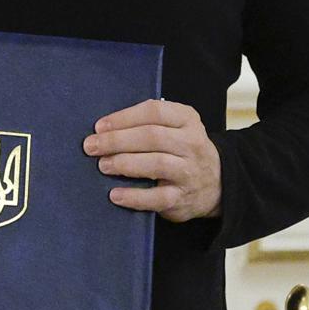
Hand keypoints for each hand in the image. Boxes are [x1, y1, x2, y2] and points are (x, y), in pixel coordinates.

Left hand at [86, 98, 221, 221]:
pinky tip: (116, 195)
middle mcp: (191, 143)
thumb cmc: (181, 149)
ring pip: (157, 163)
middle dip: (117, 140)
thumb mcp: (174, 127)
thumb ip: (146, 122)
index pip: (154, 111)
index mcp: (186, 119)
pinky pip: (158, 197)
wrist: (217, 183)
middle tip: (92, 146)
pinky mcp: (183, 198)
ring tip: (103, 165)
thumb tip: (104, 129)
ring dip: (125, 164)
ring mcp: (189, 171)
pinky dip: (134, 197)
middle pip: (152, 136)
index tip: (99, 126)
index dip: (123, 118)